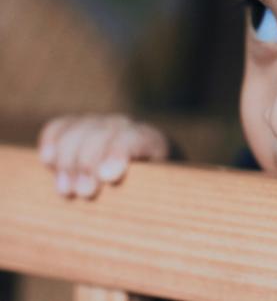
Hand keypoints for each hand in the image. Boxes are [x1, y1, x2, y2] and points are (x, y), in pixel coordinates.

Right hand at [38, 114, 168, 198]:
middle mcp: (127, 127)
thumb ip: (153, 200)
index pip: (135, 138)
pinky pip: (60, 127)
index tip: (108, 177)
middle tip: (85, 192)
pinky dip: (51, 141)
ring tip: (66, 191)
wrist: (145, 181)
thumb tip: (147, 218)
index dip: (119, 153)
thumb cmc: (151, 200)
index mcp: (154, 143)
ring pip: (79, 131)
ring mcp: (100, 125)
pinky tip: (48, 162)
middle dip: (89, 163)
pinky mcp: (78, 128)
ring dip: (68, 161)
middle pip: (102, 134)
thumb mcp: (160, 200)